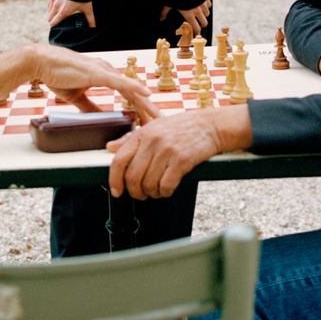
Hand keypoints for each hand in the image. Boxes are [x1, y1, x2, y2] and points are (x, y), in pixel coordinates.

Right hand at [33, 44, 156, 123]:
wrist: (42, 63)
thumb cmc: (57, 75)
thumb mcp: (77, 96)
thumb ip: (89, 106)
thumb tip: (99, 117)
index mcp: (103, 76)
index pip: (126, 93)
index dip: (138, 107)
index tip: (147, 119)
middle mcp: (107, 71)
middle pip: (132, 92)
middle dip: (145, 108)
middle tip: (157, 121)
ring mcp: (103, 71)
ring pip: (129, 88)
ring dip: (144, 102)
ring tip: (155, 114)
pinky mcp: (97, 72)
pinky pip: (119, 82)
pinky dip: (133, 87)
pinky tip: (145, 93)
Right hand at [47, 0, 95, 28]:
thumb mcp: (87, 8)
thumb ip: (90, 19)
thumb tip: (93, 27)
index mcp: (63, 12)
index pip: (53, 23)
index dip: (54, 26)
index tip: (57, 27)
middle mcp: (56, 6)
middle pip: (49, 18)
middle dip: (53, 19)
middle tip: (59, 20)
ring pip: (49, 10)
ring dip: (52, 12)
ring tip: (59, 12)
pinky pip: (49, 2)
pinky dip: (52, 4)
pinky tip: (58, 4)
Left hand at [107, 111, 223, 199]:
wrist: (211, 125)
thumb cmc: (182, 127)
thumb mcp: (154, 127)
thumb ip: (130, 139)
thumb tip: (109, 148)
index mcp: (142, 133)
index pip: (119, 160)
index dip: (114, 180)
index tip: (117, 191)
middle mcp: (152, 141)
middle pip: (132, 177)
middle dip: (135, 192)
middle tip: (141, 194)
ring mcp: (167, 150)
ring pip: (148, 184)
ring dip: (151, 193)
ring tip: (156, 190)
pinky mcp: (182, 160)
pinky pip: (166, 186)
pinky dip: (164, 192)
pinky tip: (167, 189)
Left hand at [159, 0, 211, 35]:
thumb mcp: (168, 4)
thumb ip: (165, 12)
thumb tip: (160, 19)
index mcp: (188, 14)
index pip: (196, 27)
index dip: (196, 32)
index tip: (196, 33)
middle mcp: (197, 11)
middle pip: (205, 23)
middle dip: (201, 24)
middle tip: (198, 23)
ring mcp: (202, 4)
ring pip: (207, 14)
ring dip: (204, 15)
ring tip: (199, 13)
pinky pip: (209, 5)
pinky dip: (206, 6)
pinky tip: (201, 5)